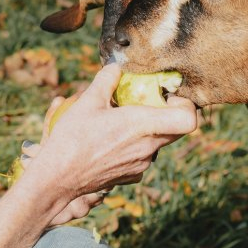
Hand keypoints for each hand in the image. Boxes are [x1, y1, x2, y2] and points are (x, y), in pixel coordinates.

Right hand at [19, 64, 196, 224]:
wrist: (58, 179)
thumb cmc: (72, 139)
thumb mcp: (87, 101)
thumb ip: (107, 79)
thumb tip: (116, 68)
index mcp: (143, 125)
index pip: (188, 120)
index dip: (185, 105)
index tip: (167, 97)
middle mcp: (148, 148)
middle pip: (175, 129)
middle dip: (164, 113)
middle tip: (143, 104)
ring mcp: (141, 165)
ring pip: (157, 142)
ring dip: (147, 129)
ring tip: (120, 122)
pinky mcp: (131, 176)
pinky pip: (142, 155)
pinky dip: (134, 145)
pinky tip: (111, 141)